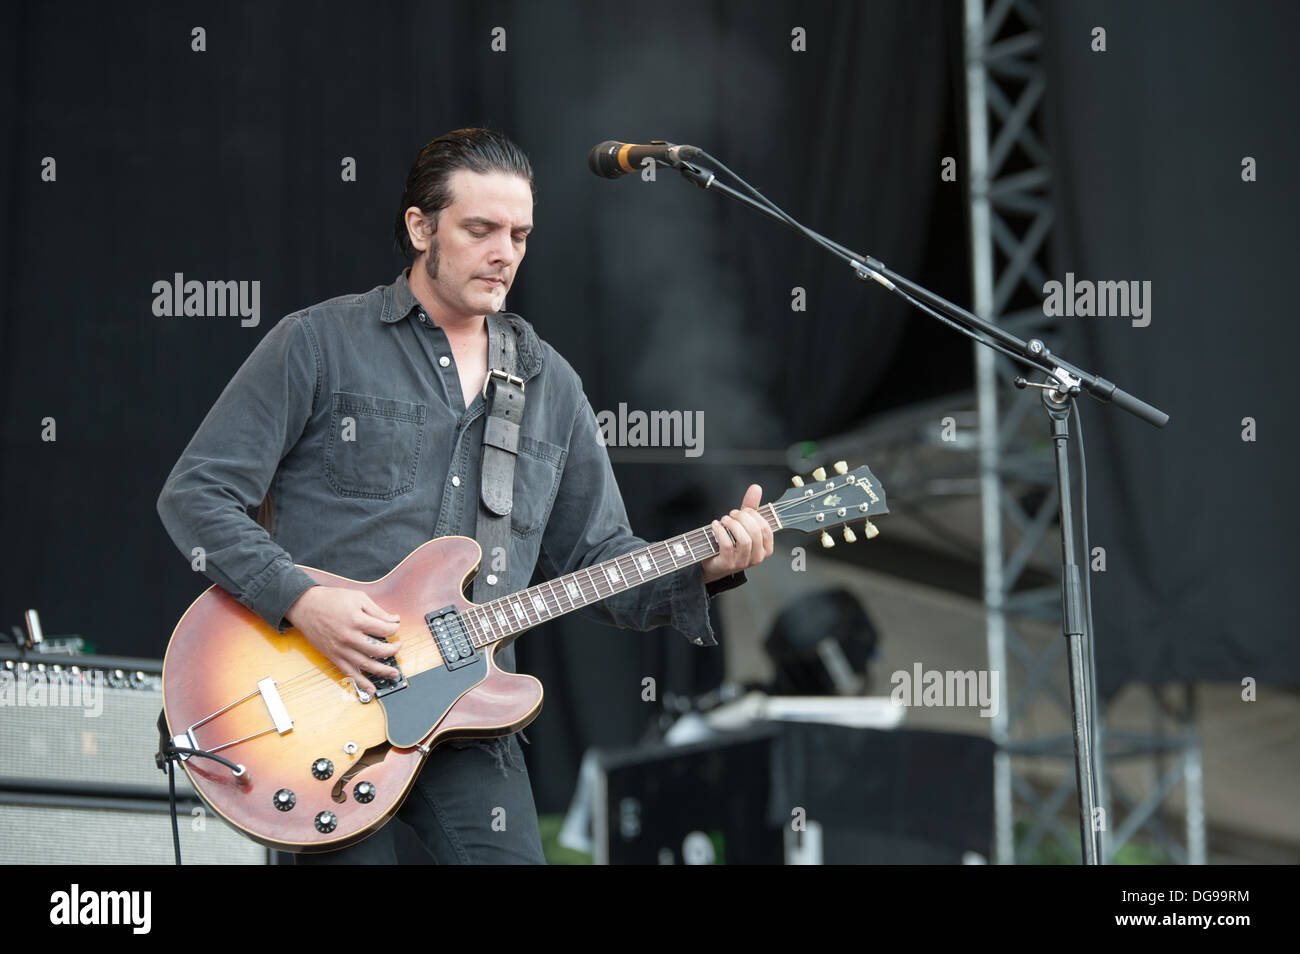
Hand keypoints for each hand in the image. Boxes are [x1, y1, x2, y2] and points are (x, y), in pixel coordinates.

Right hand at [285, 586, 402, 696]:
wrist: (305, 606)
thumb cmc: (330, 600)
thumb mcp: (358, 598)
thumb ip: (377, 611)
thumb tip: (394, 620)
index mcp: (357, 620)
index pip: (384, 630)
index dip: (394, 628)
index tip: (395, 627)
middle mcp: (349, 637)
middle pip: (378, 650)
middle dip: (393, 650)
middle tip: (399, 647)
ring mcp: (341, 649)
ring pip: (366, 664)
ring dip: (383, 671)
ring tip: (394, 674)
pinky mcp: (334, 656)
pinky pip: (349, 673)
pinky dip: (361, 682)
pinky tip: (372, 689)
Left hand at [701, 483, 772, 583]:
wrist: (714, 563)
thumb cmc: (730, 543)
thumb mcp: (743, 524)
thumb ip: (751, 507)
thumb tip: (756, 488)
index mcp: (765, 548)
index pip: (766, 528)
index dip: (754, 515)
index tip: (744, 511)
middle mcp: (757, 557)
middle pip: (755, 532)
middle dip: (742, 518)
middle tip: (732, 514)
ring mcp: (743, 562)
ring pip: (744, 539)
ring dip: (732, 525)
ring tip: (725, 520)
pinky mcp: (729, 564)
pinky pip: (728, 545)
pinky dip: (720, 531)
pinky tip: (715, 525)